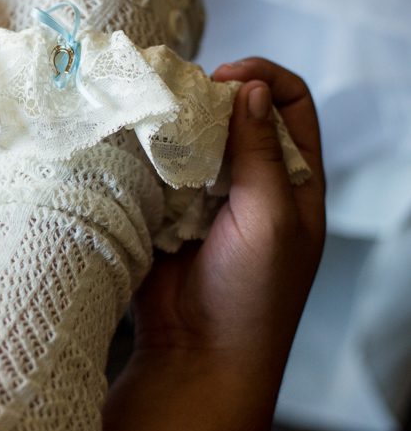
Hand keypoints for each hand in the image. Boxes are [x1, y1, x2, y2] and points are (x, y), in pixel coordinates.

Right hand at [104, 58, 325, 430]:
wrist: (197, 353)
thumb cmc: (251, 295)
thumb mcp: (271, 219)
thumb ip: (261, 154)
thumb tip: (252, 90)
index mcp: (294, 180)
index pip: (290, 105)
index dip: (264, 79)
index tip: (226, 77)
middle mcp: (253, 179)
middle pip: (237, 112)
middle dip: (212, 97)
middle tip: (183, 98)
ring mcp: (207, 193)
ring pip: (194, 136)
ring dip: (176, 125)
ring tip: (155, 121)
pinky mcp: (167, 208)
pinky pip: (159, 165)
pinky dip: (149, 152)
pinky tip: (137, 149)